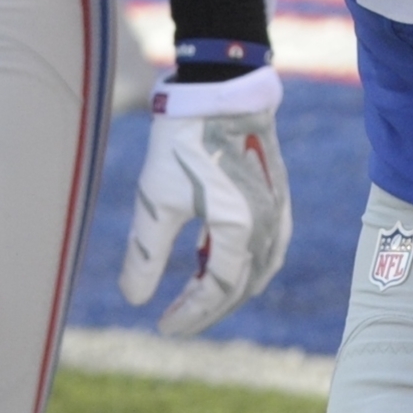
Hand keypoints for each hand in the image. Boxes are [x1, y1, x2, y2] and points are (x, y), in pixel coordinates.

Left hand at [118, 66, 289, 335]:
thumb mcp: (155, 199)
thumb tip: (134, 300)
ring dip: (232, 288)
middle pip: (242, 286)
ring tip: (199, 295)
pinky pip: (271, 245)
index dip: (191, 315)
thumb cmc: (184, 141)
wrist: (220, 86)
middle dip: (209, 307)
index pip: (217, 291)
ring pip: (261, 268)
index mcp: (239, 230)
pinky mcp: (278, 193)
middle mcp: (266, 225)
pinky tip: (226, 259)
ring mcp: (278, 209)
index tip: (163, 326)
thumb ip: (146, 254)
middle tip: (177, 317)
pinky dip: (250, 264)